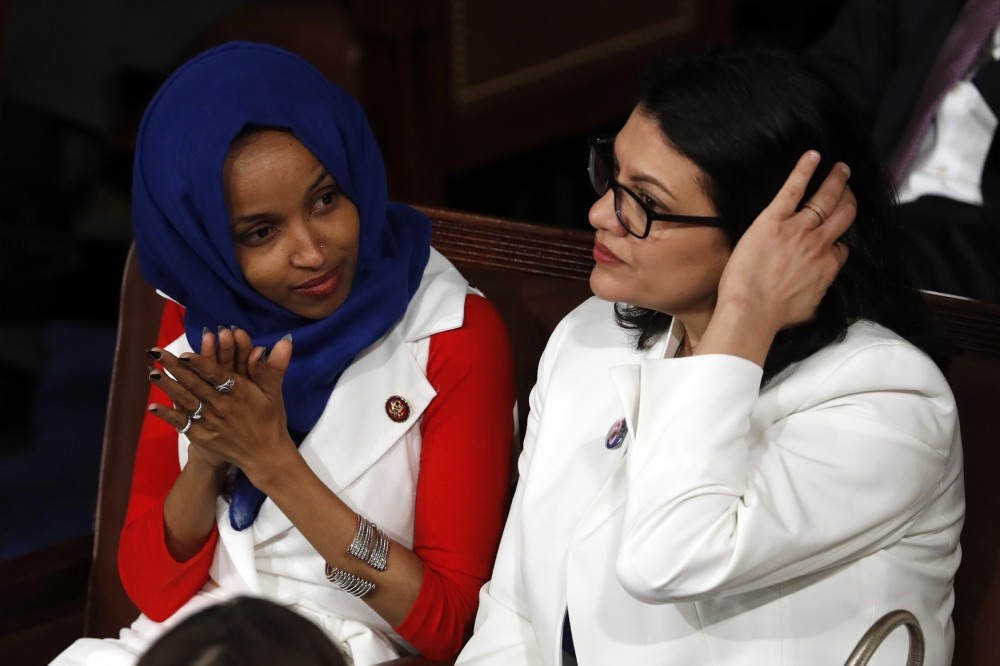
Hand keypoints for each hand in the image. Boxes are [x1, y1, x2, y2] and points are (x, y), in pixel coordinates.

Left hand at [147, 330, 296, 483]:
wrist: (265, 455)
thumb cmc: (270, 419)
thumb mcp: (274, 392)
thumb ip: (273, 366)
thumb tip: (285, 341)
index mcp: (239, 393)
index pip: (217, 376)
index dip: (201, 365)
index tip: (185, 354)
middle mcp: (222, 406)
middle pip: (195, 385)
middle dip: (174, 367)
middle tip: (156, 352)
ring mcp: (210, 422)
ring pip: (186, 401)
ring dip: (168, 387)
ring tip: (152, 373)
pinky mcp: (202, 436)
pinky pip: (182, 424)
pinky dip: (168, 415)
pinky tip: (152, 406)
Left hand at [717, 150, 853, 336]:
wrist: (750, 311)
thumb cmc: (775, 317)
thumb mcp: (810, 309)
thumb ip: (819, 291)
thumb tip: (820, 287)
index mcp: (828, 266)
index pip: (842, 246)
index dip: (838, 240)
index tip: (834, 236)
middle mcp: (818, 244)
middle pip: (844, 214)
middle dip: (849, 198)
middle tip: (848, 187)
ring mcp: (798, 230)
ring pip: (826, 198)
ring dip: (836, 180)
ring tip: (841, 168)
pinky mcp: (774, 220)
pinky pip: (793, 189)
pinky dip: (805, 170)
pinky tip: (813, 155)